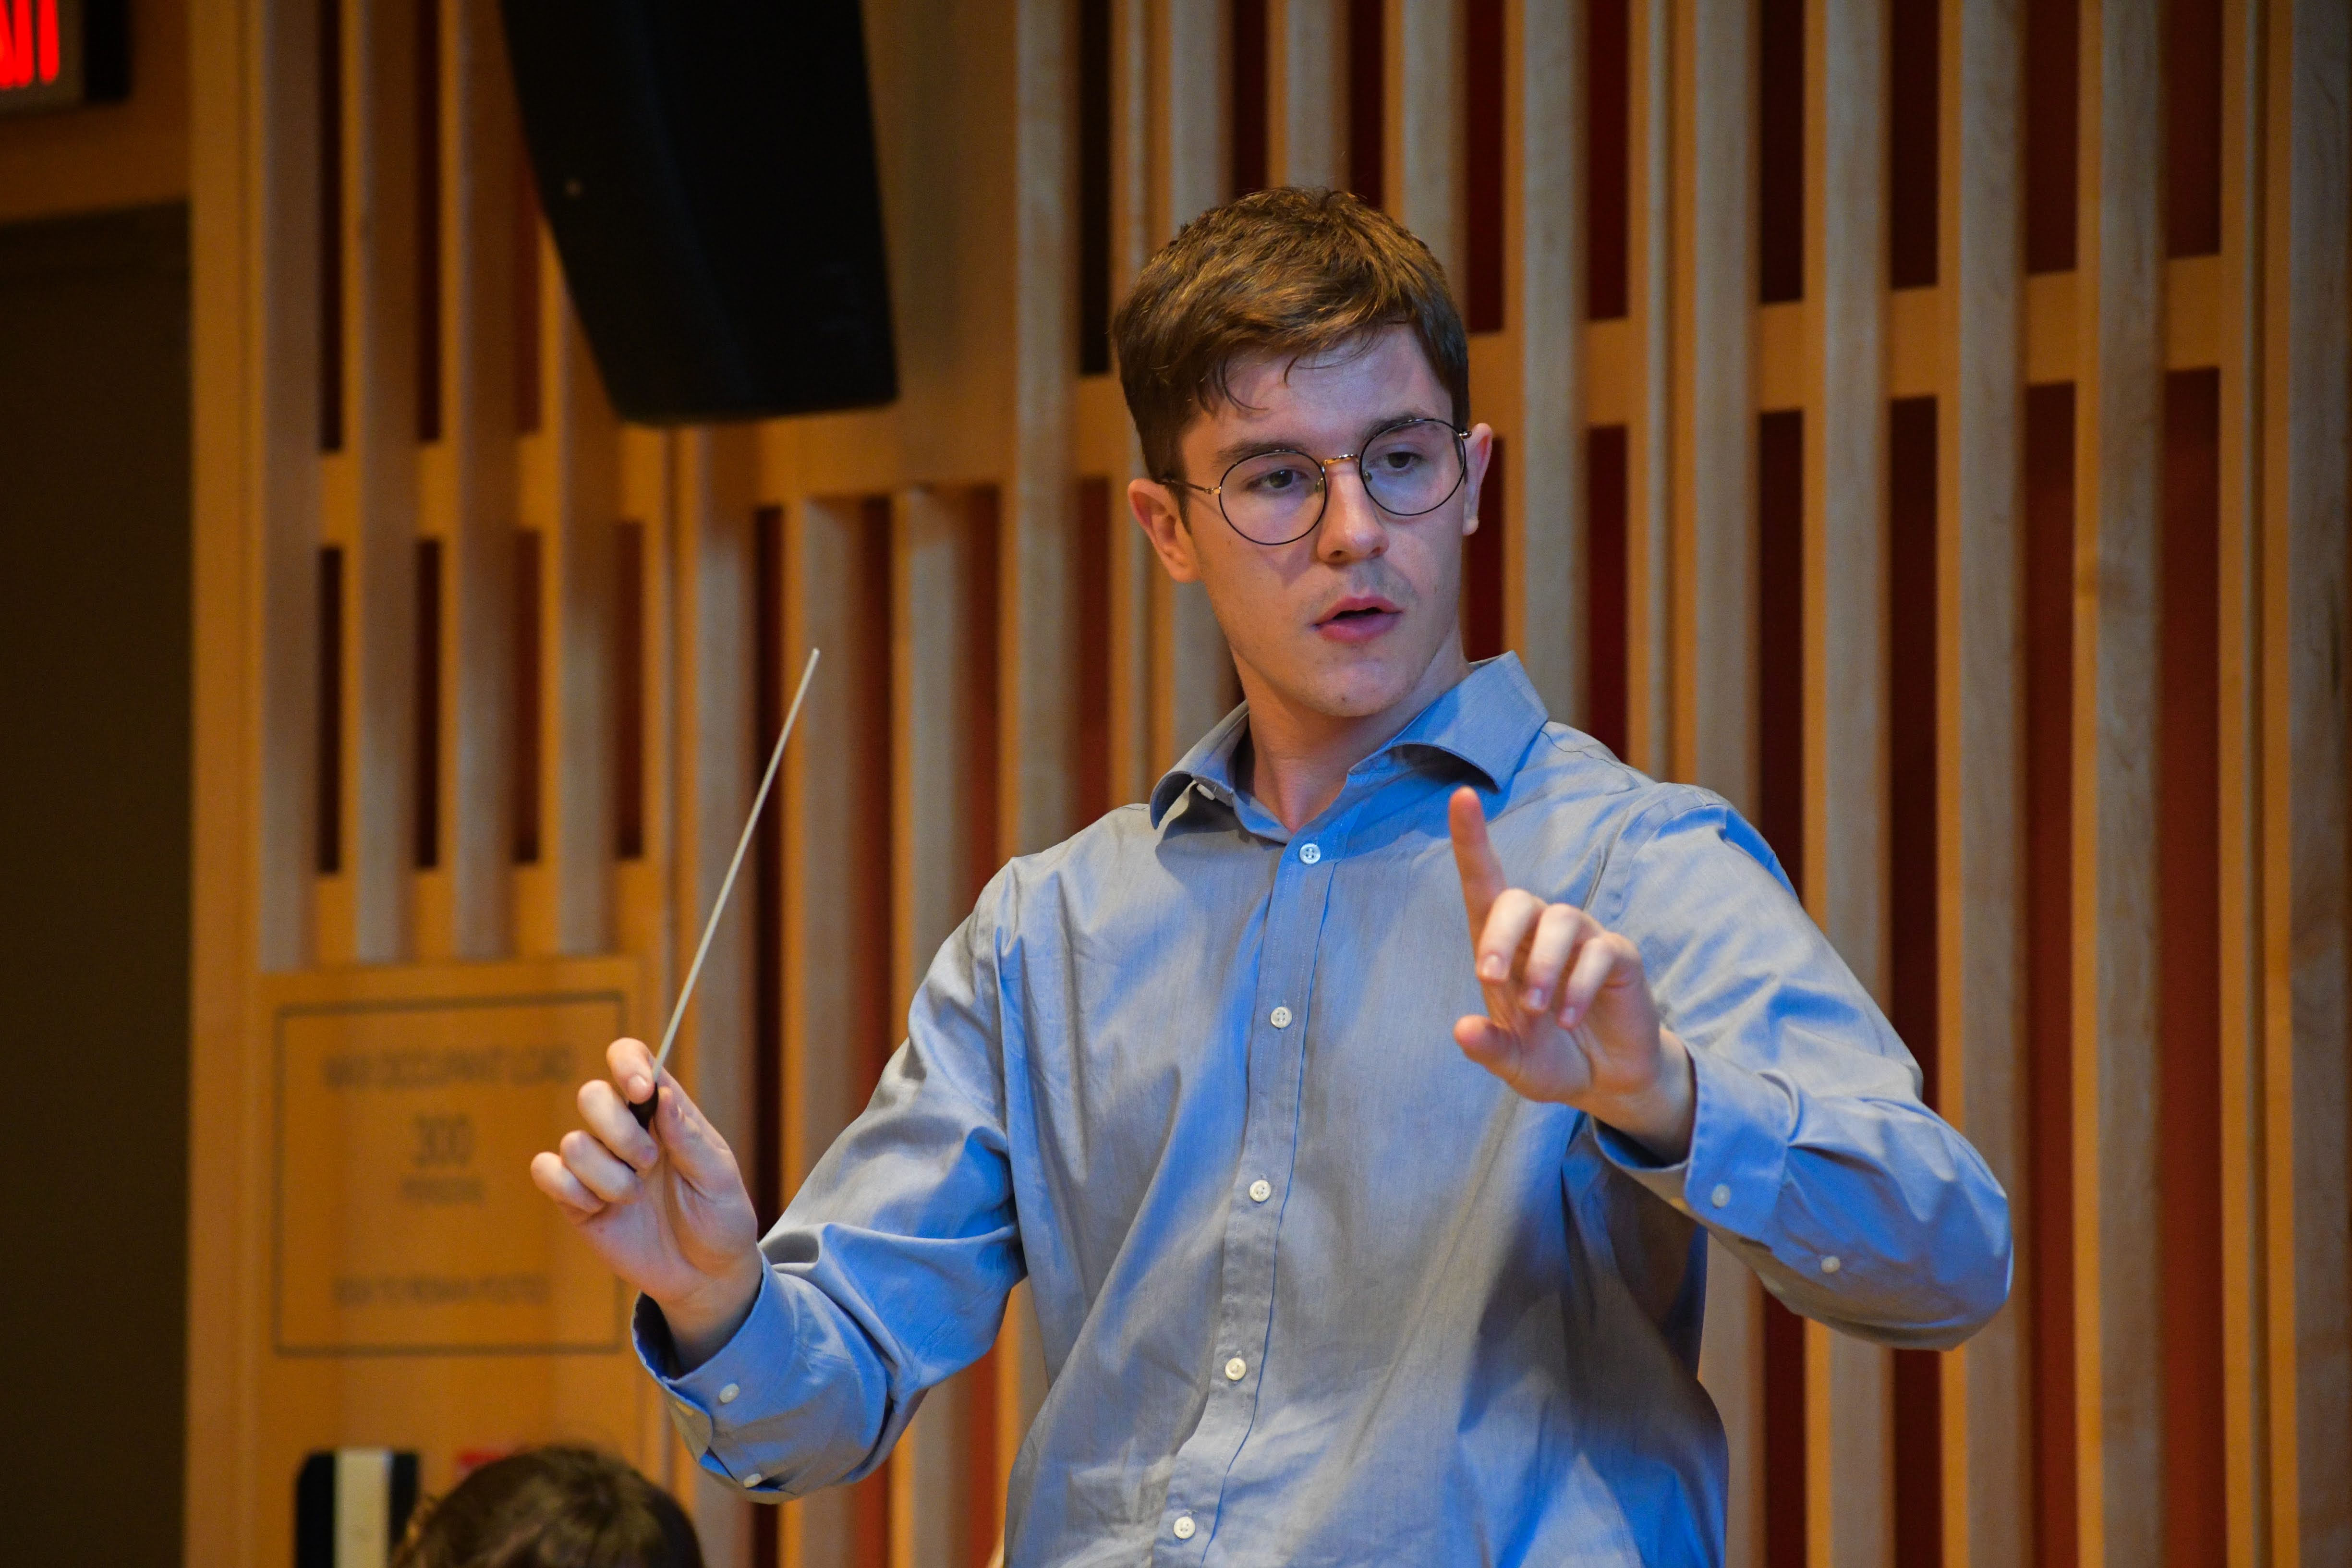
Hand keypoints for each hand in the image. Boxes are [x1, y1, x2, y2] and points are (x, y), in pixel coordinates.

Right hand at [530, 1038, 765, 1366]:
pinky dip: (571, 1190)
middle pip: (591, 1095)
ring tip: (635, 1197)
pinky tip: (599, 1209)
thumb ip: (687, 1137)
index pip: (630, 1059)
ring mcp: (597, 1164)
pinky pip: (546, 1172)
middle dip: (619, 1132)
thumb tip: (661, 1094)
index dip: (626, 1063)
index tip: (640, 1090)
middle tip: (649, 1163)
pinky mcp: (575, 1199)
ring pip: (572, 1142)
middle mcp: (625, 1130)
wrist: (705, 1276)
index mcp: (663, 1111)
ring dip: (607, 1175)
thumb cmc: (720, 1218)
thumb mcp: (718, 1177)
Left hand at [1447, 787, 1695, 1160]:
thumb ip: (1487, 1048)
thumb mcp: (1513, 1062)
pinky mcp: (1618, 955)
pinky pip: (1600, 953)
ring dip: (1543, 966)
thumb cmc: (1550, 1057)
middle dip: (1500, 935)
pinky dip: (1580, 987)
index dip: (1472, 839)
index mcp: (1505, 945)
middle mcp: (1541, 931)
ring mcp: (1583, 938)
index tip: (1462, 795)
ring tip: (1537, 1011)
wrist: (1607, 1079)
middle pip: (1518, 898)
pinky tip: (1570, 1019)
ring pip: (1560, 921)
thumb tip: (1462, 1030)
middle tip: (1489, 979)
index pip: (1485, 881)